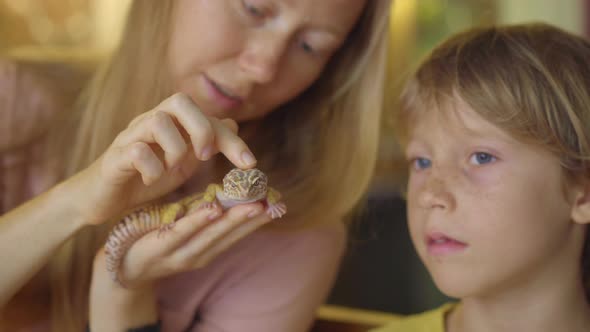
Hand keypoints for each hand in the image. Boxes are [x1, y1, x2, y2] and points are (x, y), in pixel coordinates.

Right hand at [74, 93, 256, 224]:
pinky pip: (135, 151)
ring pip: (156, 121)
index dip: (231, 139)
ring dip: (174, 149)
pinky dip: (151, 168)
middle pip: (179, 100)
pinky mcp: (114, 158)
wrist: (105, 197)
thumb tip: (232, 123)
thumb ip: (206, 143)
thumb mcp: (184, 160)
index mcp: (171, 122)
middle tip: (205, 157)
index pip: (207, 116)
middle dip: (200, 129)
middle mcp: (150, 121)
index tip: (250, 164)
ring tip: (172, 169)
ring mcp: (130, 137)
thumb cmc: (146, 175)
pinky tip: (152, 180)